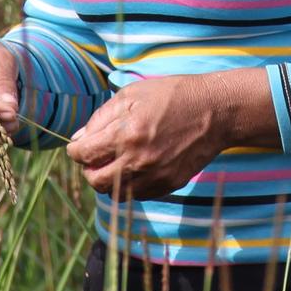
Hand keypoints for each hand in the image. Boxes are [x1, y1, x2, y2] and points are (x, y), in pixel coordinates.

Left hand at [66, 71, 257, 200]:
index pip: (83, 155)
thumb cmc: (172, 96)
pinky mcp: (167, 185)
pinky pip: (135, 195)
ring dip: (107, 179)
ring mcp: (154, 177)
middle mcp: (138, 161)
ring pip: (114, 193)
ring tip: (115, 162)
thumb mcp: (132, 94)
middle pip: (94, 180)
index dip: (75, 150)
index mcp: (126, 135)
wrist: (215, 112)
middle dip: (88, 168)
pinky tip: (134, 168)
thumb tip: (78, 139)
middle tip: (95, 156)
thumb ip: (101, 118)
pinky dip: (128, 185)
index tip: (79, 145)